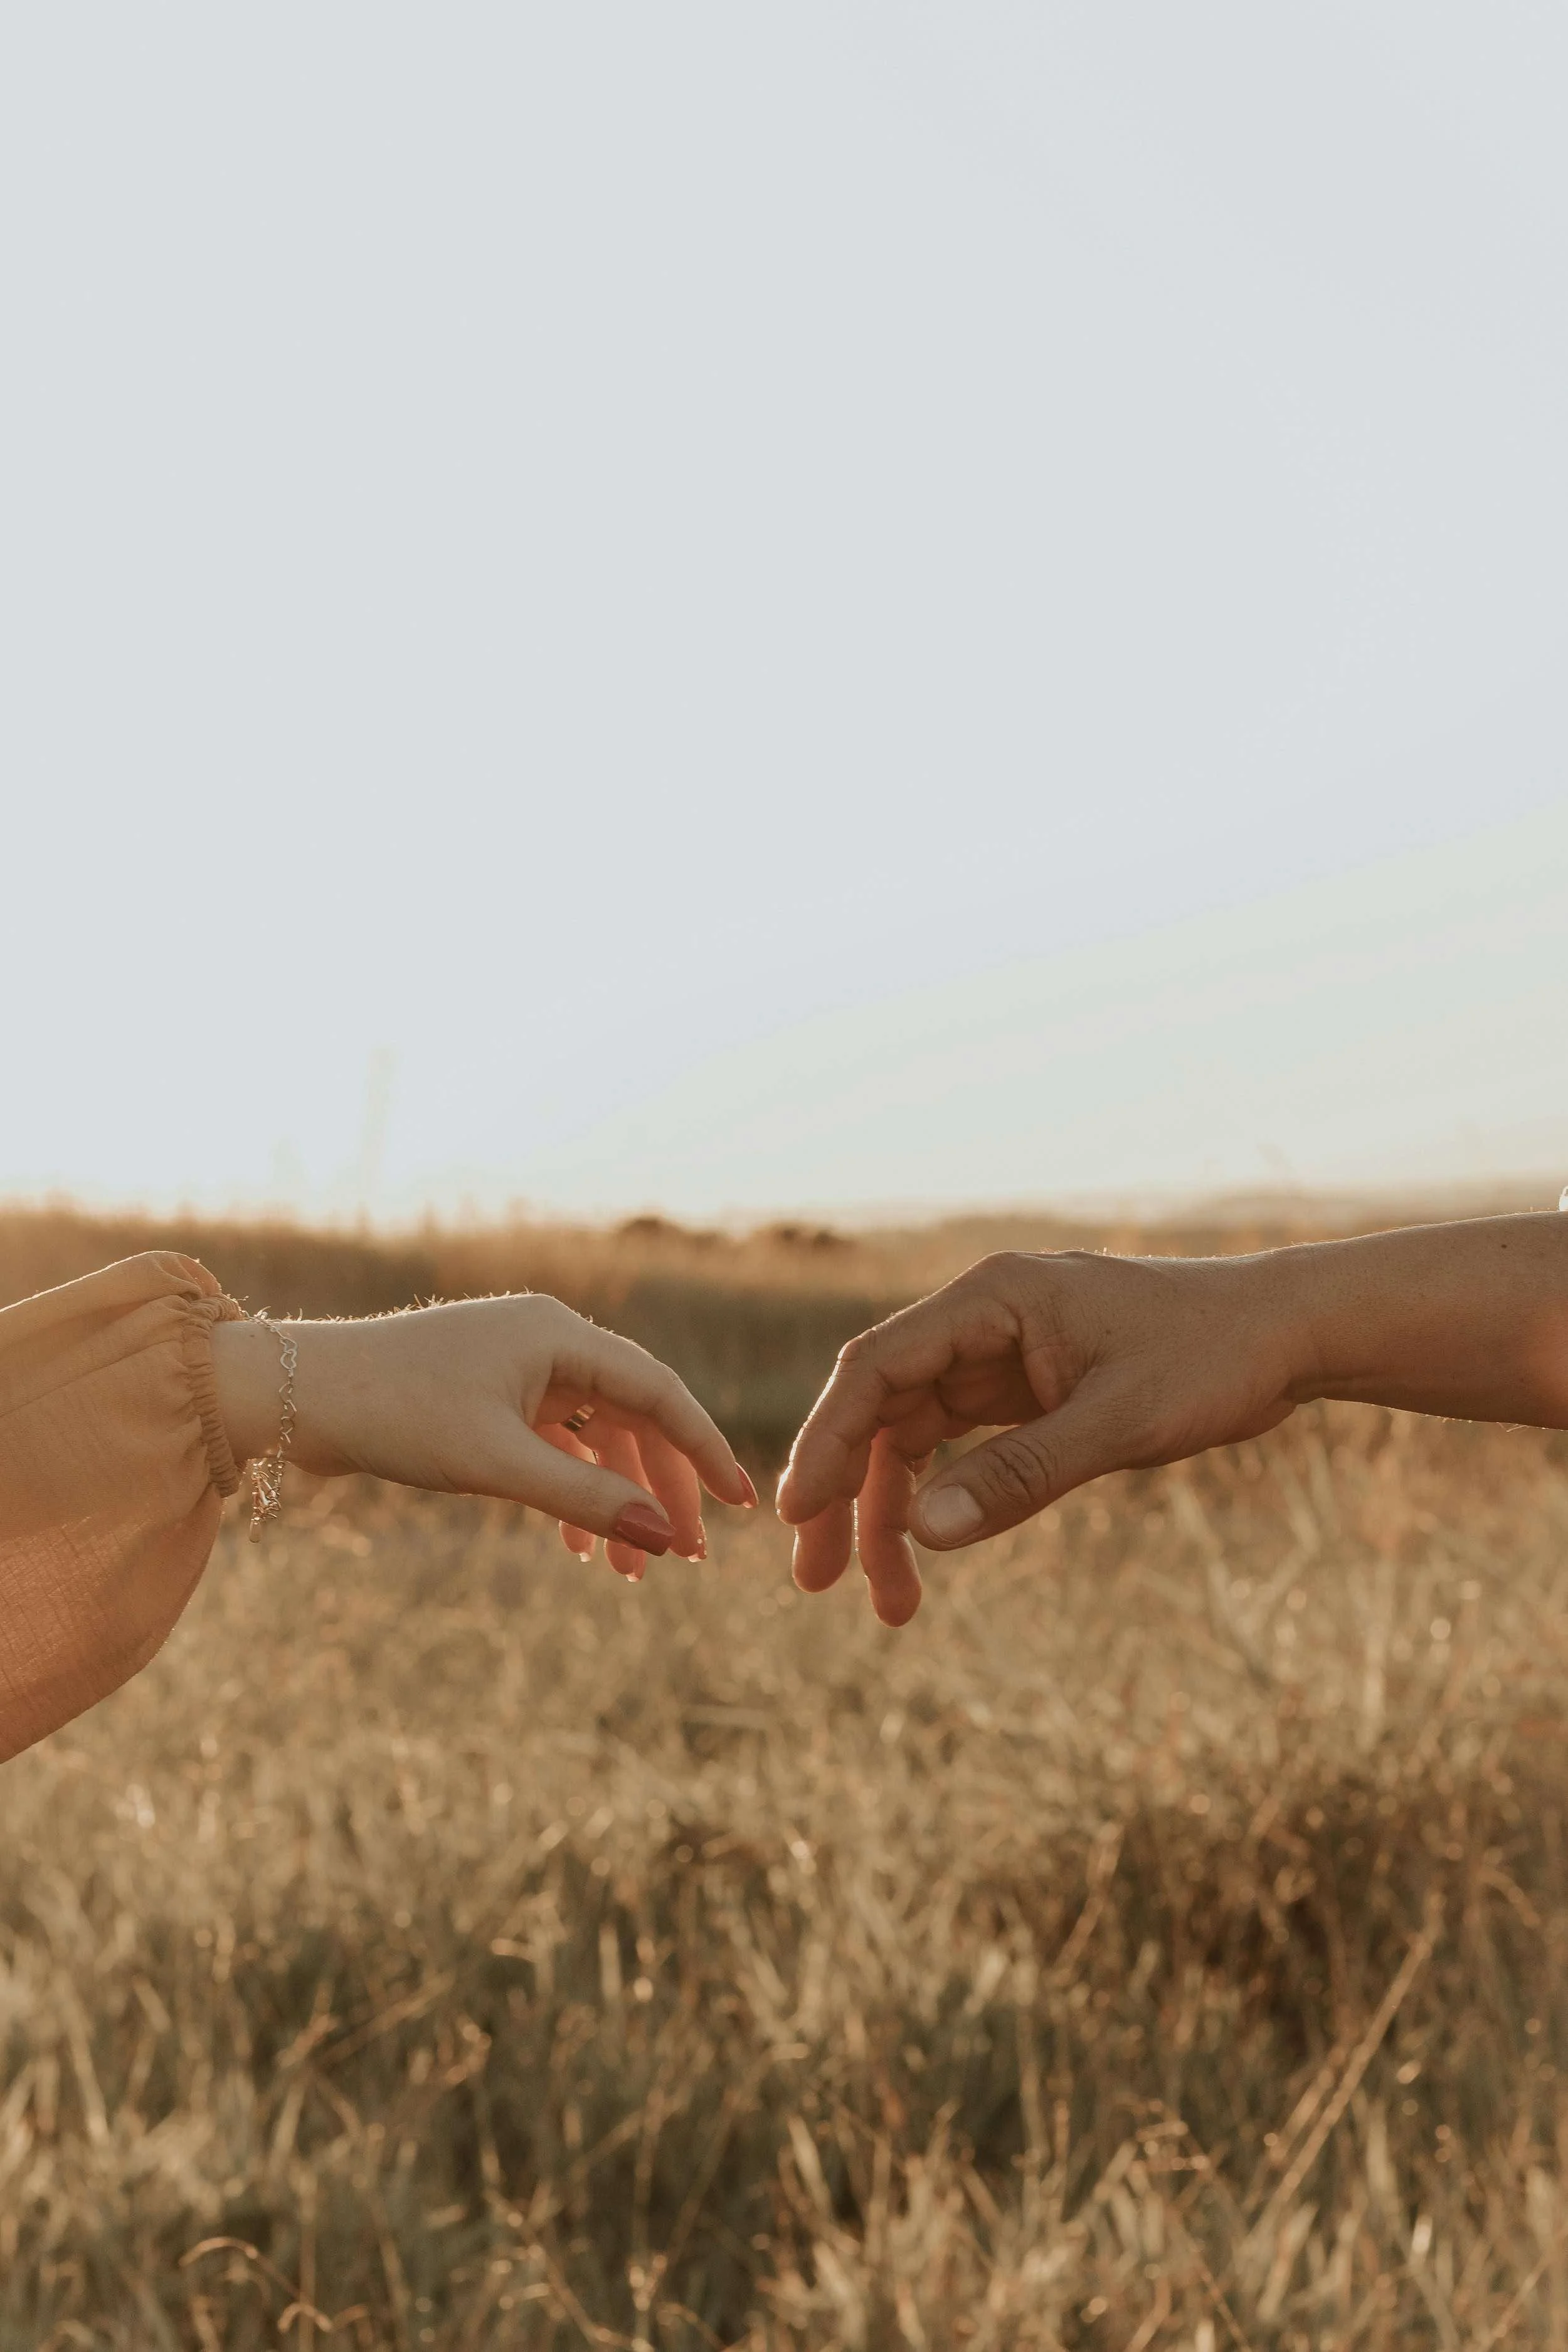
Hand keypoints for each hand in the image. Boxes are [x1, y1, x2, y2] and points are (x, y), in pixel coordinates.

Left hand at [212, 1296, 756, 1578]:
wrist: (293, 1396)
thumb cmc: (394, 1412)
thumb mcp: (496, 1463)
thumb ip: (586, 1500)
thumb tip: (666, 1539)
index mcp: (558, 1335)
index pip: (659, 1392)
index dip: (704, 1450)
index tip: (740, 1505)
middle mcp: (547, 1341)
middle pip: (634, 1417)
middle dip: (661, 1490)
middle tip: (687, 1557)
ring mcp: (518, 1368)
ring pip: (595, 1437)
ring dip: (614, 1501)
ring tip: (629, 1572)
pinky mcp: (489, 1395)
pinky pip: (555, 1445)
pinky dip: (572, 1492)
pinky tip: (578, 1548)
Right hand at [775, 1249, 1299, 1624]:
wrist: (1286, 1335)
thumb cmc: (1213, 1358)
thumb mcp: (1120, 1422)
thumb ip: (1023, 1474)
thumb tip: (924, 1531)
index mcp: (992, 1298)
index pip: (878, 1367)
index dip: (827, 1438)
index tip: (798, 1512)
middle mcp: (982, 1320)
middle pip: (881, 1408)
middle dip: (844, 1493)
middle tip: (815, 1579)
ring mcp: (1002, 1357)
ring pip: (914, 1437)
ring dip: (891, 1514)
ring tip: (889, 1604)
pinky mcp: (1028, 1392)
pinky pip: (958, 1449)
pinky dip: (942, 1502)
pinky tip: (930, 1557)